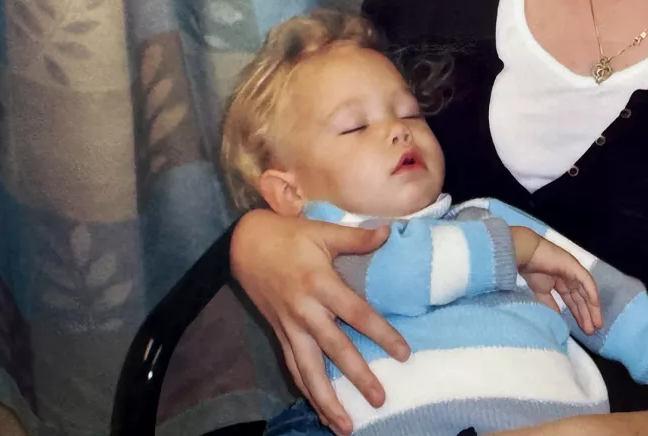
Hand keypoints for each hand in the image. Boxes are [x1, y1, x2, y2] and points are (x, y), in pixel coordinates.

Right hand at [230, 210, 409, 434]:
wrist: (244, 246)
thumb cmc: (289, 236)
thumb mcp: (323, 231)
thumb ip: (357, 237)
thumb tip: (389, 233)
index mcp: (320, 284)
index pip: (356, 314)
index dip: (381, 334)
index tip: (403, 353)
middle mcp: (304, 311)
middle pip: (334, 349)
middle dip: (357, 377)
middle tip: (379, 400)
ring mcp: (290, 327)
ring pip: (308, 370)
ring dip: (326, 400)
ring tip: (345, 426)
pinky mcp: (279, 335)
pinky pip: (294, 369)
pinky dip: (306, 392)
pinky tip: (320, 412)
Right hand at [510, 227, 602, 333]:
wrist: (527, 254)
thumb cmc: (531, 271)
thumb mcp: (541, 293)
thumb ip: (550, 305)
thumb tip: (557, 319)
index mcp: (560, 282)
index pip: (572, 300)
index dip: (578, 314)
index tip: (583, 329)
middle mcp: (569, 277)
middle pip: (581, 299)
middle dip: (586, 315)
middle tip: (591, 331)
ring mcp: (574, 272)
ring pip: (586, 293)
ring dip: (591, 308)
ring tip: (595, 325)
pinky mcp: (576, 267)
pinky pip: (587, 282)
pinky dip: (592, 294)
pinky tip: (595, 307)